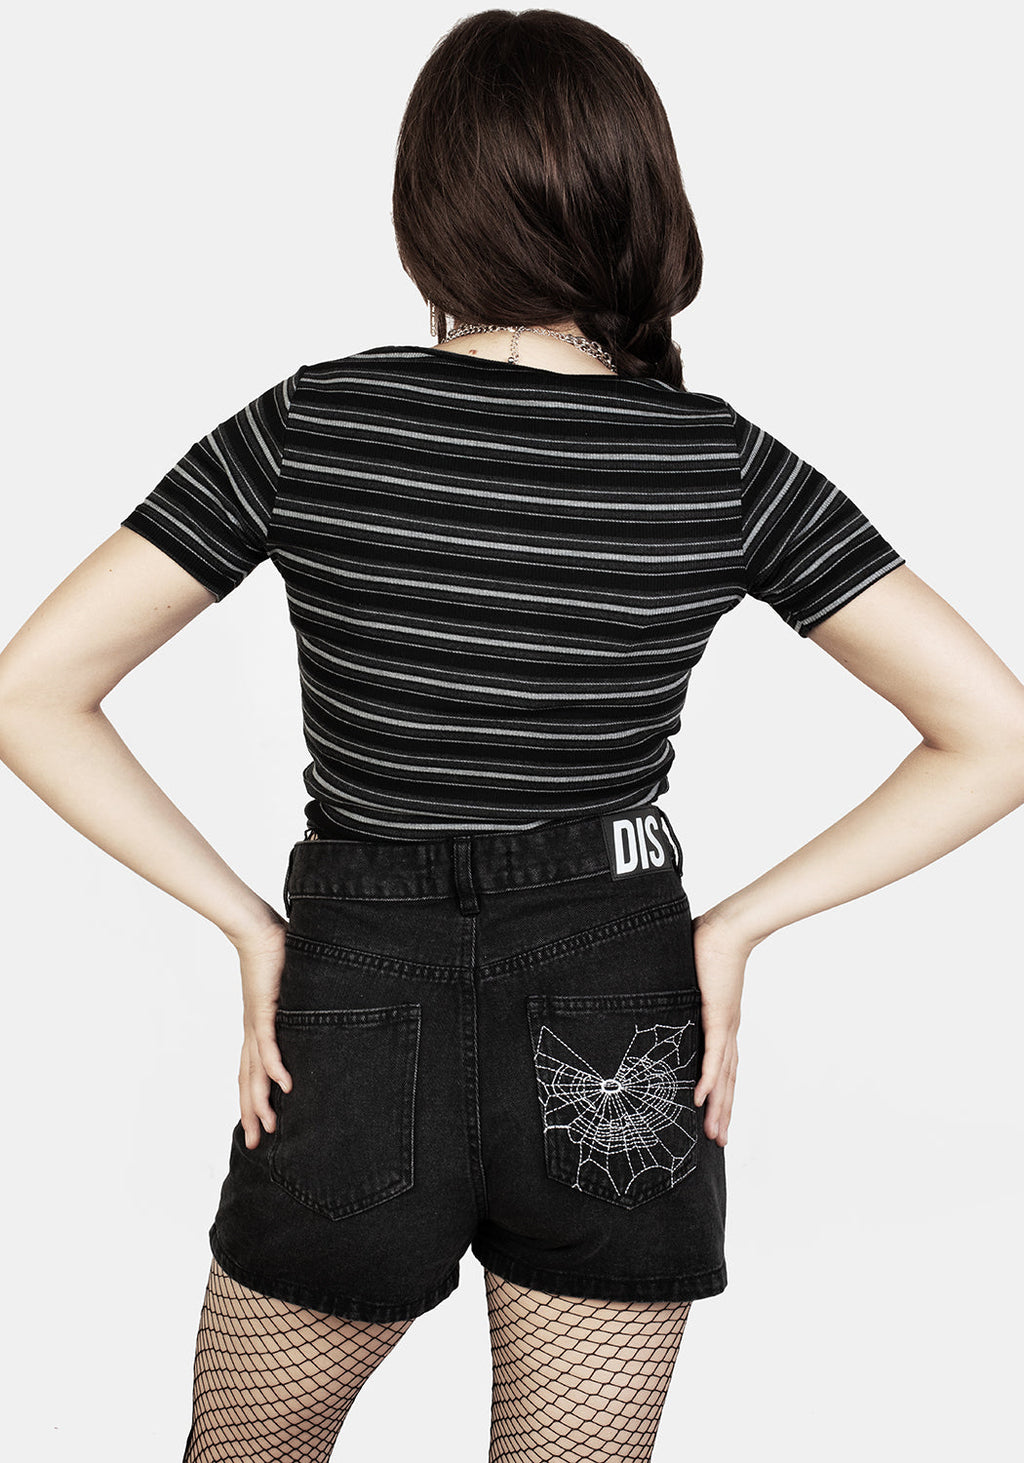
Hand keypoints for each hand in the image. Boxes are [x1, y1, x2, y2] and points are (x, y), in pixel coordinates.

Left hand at [229, 916, 293, 1149]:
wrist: (257, 930)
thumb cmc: (274, 955)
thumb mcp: (290, 992)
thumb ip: (299, 1008)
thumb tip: (318, 1015)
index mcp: (256, 1030)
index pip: (250, 1073)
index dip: (251, 1102)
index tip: (256, 1128)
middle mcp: (253, 1033)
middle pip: (248, 1082)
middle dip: (251, 1115)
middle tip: (256, 1144)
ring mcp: (256, 1023)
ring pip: (255, 1071)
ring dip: (260, 1102)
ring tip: (268, 1128)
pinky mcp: (264, 1009)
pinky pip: (269, 1044)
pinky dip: (275, 1067)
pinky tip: (284, 1086)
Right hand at [691, 907, 753, 1145]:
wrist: (728, 930)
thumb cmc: (708, 948)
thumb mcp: (689, 982)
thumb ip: (678, 996)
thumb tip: (657, 996)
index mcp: (722, 1026)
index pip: (724, 1069)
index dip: (721, 1096)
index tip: (716, 1119)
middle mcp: (727, 1032)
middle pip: (727, 1082)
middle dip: (723, 1114)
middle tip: (718, 1143)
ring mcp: (725, 1027)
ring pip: (723, 1077)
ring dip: (718, 1108)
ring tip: (713, 1134)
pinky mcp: (719, 1017)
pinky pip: (713, 1055)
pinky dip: (709, 1079)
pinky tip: (701, 1099)